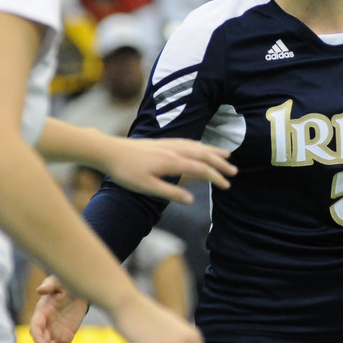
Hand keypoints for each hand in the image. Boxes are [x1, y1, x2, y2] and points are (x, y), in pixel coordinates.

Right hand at [29, 275, 88, 342]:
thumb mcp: (59, 281)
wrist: (78, 291)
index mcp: (41, 314)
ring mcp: (53, 334)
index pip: (36, 329)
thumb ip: (50, 285)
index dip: (38, 338)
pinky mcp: (64, 339)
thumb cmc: (65, 284)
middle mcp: (45, 327)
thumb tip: (39, 290)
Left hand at [102, 137, 236, 203]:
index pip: (201, 169)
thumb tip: (191, 200)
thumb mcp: (146, 187)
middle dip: (220, 163)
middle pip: (203, 155)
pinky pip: (188, 142)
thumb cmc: (125, 172)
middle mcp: (173, 150)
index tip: (227, 185)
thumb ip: (170, 193)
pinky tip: (201, 147)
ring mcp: (168, 144)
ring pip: (197, 146)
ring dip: (212, 151)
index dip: (216, 177)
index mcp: (172, 162)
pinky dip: (200, 145)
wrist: (108, 151)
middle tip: (234, 172)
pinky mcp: (162, 142)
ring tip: (226, 155)